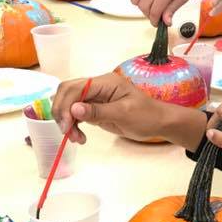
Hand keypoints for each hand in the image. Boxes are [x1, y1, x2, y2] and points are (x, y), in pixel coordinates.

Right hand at [51, 73, 173, 143]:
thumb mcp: (123, 114)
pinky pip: (76, 114)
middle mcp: (97, 87)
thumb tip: (74, 109)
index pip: (75, 87)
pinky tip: (79, 137)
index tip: (67, 125)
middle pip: (67, 93)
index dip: (66, 105)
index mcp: (105, 82)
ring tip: (76, 138)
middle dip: (63, 112)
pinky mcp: (94, 109)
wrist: (158, 123)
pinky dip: (73, 125)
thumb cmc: (146, 116)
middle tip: (67, 132)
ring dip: (67, 121)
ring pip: (69, 104)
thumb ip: (98, 111)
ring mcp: (95, 98)